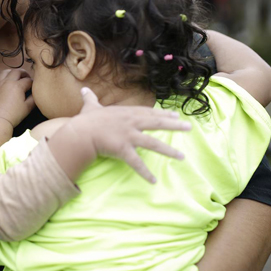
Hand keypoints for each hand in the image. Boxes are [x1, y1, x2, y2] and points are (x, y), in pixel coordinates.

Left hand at [0, 68, 34, 128]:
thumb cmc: (12, 116)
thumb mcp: (27, 108)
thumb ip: (33, 99)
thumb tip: (35, 94)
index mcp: (17, 86)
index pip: (28, 80)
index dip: (33, 82)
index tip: (34, 86)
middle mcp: (6, 82)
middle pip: (16, 71)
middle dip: (23, 73)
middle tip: (26, 76)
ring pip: (3, 72)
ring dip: (10, 72)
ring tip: (14, 75)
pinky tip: (0, 85)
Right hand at [71, 87, 190, 182]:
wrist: (81, 132)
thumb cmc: (86, 120)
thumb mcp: (90, 106)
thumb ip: (90, 98)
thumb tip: (84, 89)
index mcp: (126, 113)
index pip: (149, 112)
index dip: (163, 113)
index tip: (176, 115)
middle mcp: (132, 123)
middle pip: (157, 123)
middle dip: (175, 125)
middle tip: (189, 127)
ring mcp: (129, 137)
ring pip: (153, 144)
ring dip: (168, 151)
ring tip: (181, 157)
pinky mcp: (124, 150)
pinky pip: (136, 163)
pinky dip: (145, 173)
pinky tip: (153, 181)